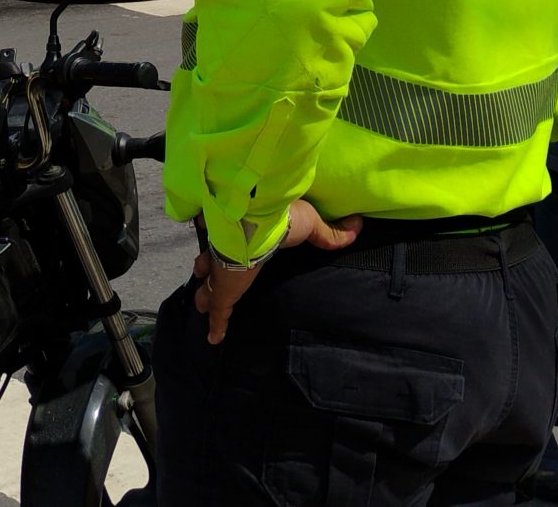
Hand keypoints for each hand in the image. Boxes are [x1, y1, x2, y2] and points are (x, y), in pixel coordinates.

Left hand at [193, 200, 360, 344]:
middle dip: (206, 272)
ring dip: (205, 295)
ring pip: (208, 287)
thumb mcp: (309, 224)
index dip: (224, 249)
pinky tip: (214, 339)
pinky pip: (218, 311)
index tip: (219, 251)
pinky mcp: (224, 291)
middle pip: (211, 265)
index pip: (230, 245)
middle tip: (202, 279)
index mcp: (245, 237)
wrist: (257, 219)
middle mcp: (227, 252)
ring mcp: (222, 271)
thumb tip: (357, 224)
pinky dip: (216, 326)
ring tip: (201, 305)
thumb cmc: (281, 218)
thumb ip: (329, 232)